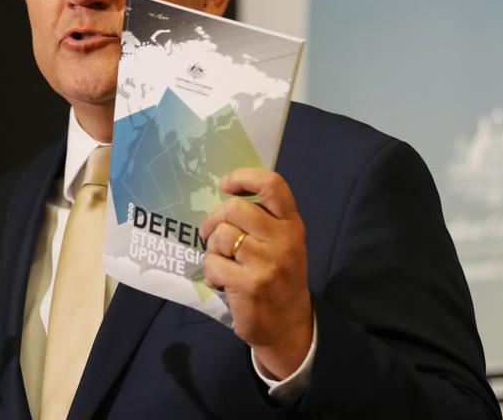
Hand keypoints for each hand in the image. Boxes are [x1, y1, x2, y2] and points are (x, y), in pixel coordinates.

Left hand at [200, 168, 313, 379]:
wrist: (289, 326)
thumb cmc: (280, 278)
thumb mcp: (283, 243)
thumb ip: (263, 219)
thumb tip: (225, 194)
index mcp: (291, 225)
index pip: (272, 185)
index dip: (244, 177)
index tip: (225, 185)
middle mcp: (283, 240)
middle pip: (235, 208)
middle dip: (215, 220)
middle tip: (212, 234)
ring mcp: (266, 263)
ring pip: (221, 235)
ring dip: (213, 248)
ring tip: (222, 262)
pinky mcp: (249, 285)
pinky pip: (213, 263)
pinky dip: (211, 271)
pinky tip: (221, 281)